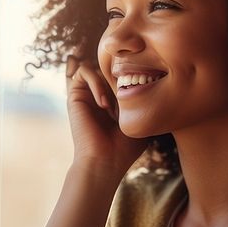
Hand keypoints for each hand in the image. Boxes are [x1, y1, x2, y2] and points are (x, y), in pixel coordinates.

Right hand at [64, 55, 147, 176]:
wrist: (104, 162)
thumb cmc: (125, 148)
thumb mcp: (140, 119)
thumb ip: (144, 100)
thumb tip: (153, 81)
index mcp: (113, 99)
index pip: (120, 71)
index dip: (131, 72)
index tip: (141, 86)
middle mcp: (98, 94)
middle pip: (107, 65)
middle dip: (119, 73)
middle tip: (128, 92)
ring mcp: (86, 94)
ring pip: (95, 65)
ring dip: (107, 79)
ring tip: (114, 103)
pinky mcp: (74, 96)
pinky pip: (83, 71)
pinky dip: (96, 82)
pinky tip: (104, 104)